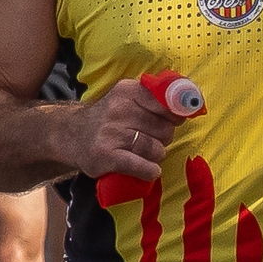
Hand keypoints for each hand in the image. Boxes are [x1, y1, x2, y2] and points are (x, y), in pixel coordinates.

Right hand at [64, 76, 182, 184]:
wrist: (71, 135)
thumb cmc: (109, 119)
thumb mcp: (127, 98)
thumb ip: (155, 98)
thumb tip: (191, 105)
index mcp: (127, 91)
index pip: (167, 103)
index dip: (174, 116)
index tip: (172, 121)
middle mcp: (118, 110)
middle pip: (164, 128)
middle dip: (163, 137)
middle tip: (150, 139)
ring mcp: (111, 133)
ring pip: (156, 148)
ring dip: (155, 155)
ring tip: (144, 154)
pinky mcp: (106, 156)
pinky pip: (143, 166)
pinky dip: (150, 171)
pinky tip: (148, 170)